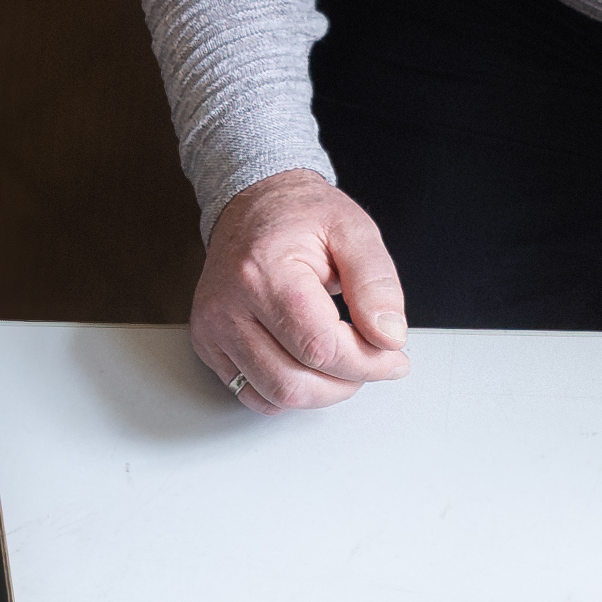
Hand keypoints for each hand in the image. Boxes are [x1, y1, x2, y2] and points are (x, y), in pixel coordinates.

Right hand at [193, 168, 413, 413]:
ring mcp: (213, 329)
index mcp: (264, 272)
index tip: (393, 357)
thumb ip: (376, 283)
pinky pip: (249, 393)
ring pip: (272, 396)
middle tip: (373, 360)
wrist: (255, 205)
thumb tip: (389, 336)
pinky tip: (311, 367)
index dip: (366, 362)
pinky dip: (288, 392)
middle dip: (347, 382)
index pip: (319, 346)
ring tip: (346, 363)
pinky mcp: (208, 344)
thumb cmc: (302, 215)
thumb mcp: (354, 231)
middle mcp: (228, 306)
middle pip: (294, 381)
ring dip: (321, 392)